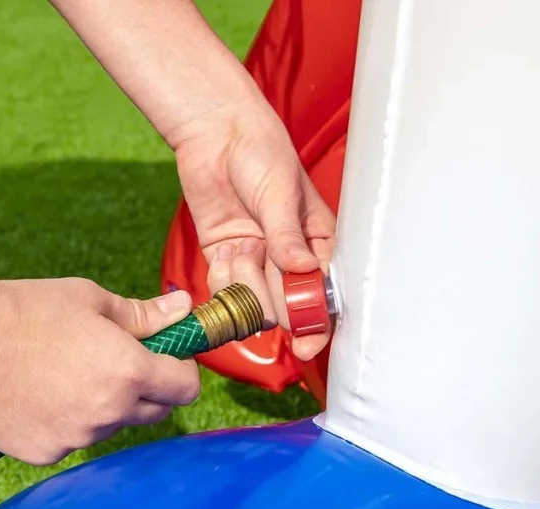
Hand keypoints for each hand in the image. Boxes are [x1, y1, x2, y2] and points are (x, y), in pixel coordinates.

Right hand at [0, 276, 201, 464]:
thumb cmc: (26, 309)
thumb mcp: (92, 301)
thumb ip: (144, 315)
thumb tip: (183, 308)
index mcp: (128, 371)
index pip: (185, 388)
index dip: (181, 370)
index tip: (166, 358)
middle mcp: (108, 413)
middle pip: (155, 412)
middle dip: (147, 389)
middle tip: (113, 360)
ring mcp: (75, 439)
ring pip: (110, 426)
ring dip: (104, 406)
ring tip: (64, 372)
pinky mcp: (45, 454)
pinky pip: (72, 439)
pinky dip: (65, 422)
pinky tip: (38, 393)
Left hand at [172, 97, 336, 360]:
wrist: (216, 134)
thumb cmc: (260, 152)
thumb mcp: (280, 192)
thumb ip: (287, 235)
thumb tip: (301, 270)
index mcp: (317, 242)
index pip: (322, 292)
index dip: (316, 321)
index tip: (306, 344)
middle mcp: (288, 258)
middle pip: (287, 305)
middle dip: (273, 300)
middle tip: (260, 267)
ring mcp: (256, 261)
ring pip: (253, 302)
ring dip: (244, 284)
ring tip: (241, 247)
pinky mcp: (225, 258)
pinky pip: (224, 289)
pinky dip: (221, 280)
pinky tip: (225, 250)